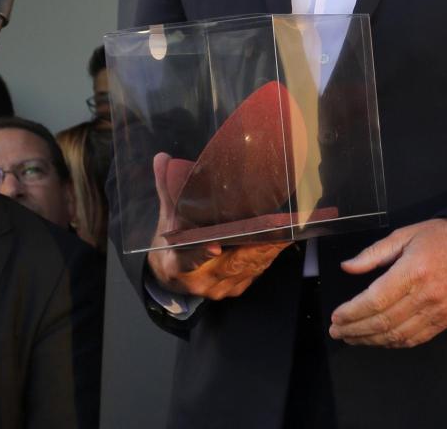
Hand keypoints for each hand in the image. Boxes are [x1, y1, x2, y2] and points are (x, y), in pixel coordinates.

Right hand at [147, 153, 288, 299]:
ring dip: (267, 250)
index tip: (214, 245)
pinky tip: (280, 239)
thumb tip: (162, 158)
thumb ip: (167, 190)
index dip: (201, 254)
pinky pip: (255, 271)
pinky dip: (268, 255)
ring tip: (284, 229)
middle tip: (274, 227)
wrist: (171, 277)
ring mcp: (219, 288)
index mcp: (176, 265)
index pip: (187, 260)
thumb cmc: (171, 245)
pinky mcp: (236, 287)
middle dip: (254, 246)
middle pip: (230, 264)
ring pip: (248, 268)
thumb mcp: (166, 219)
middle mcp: (200, 281)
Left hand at [329, 219, 446, 347]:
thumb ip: (374, 253)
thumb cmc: (439, 238)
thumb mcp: (404, 235)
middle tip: (336, 331)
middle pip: (383, 321)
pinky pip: (414, 339)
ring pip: (397, 335)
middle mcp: (426, 295)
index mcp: (413, 270)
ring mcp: (438, 311)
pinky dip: (392, 343)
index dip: (352, 312)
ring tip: (351, 337)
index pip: (376, 300)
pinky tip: (377, 339)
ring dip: (370, 340)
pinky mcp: (445, 321)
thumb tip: (347, 267)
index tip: (336, 317)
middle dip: (355, 329)